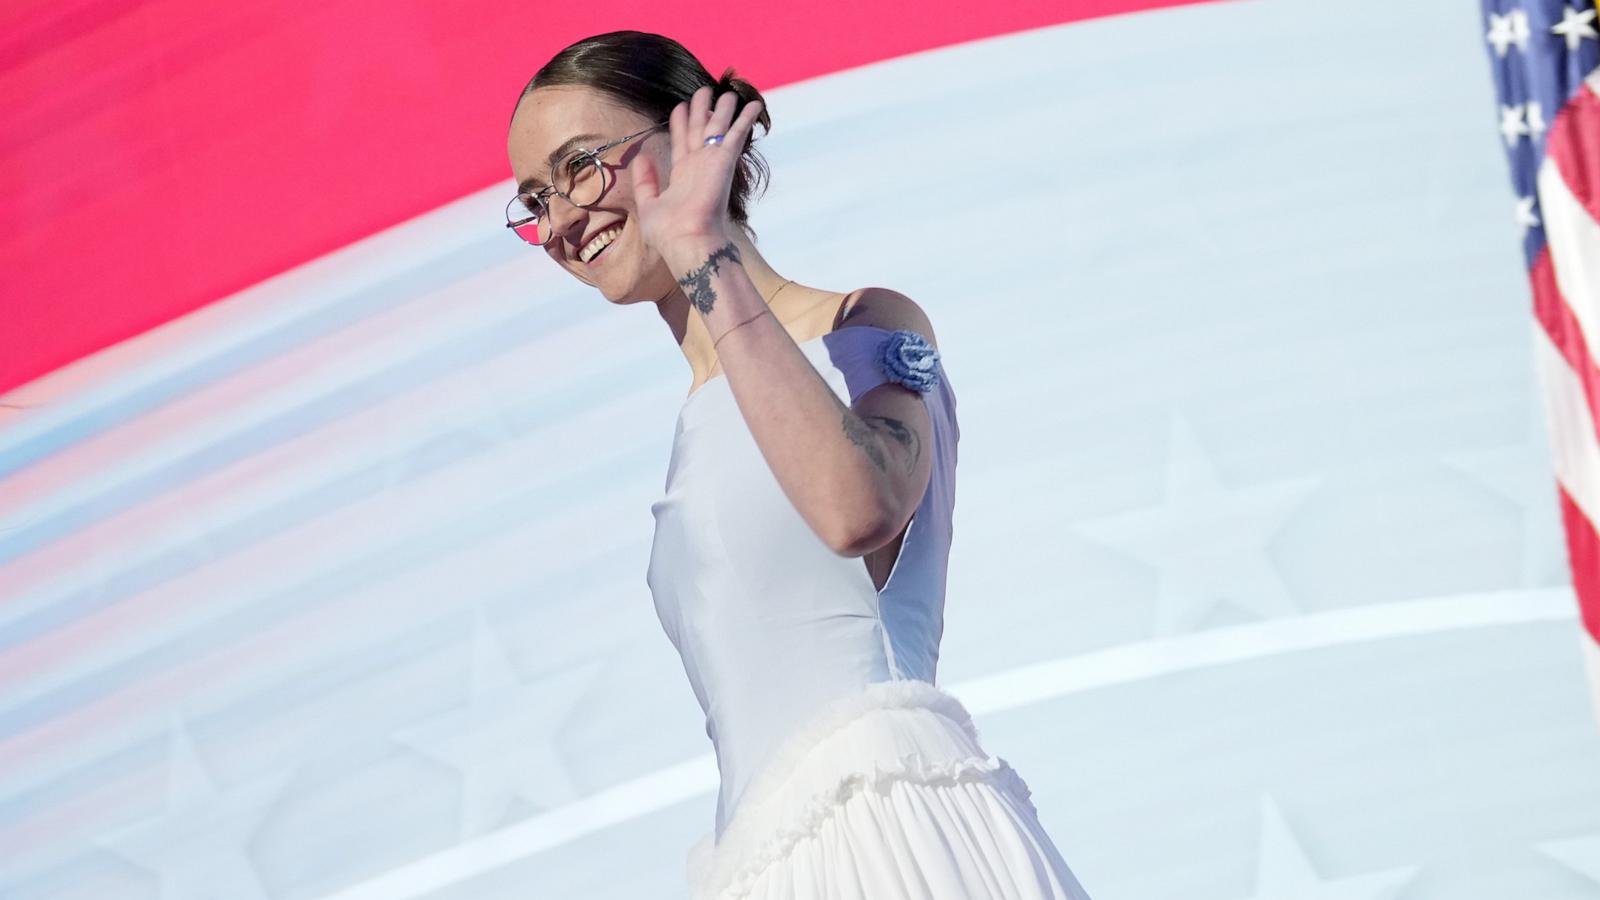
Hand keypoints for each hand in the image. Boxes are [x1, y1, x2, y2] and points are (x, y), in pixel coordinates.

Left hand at [630, 85, 764, 252]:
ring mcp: (713, 163)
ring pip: (719, 127)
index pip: (681, 142)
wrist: (687, 242)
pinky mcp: (725, 161)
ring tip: (727, 91)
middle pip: (700, 130)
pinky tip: (752, 104)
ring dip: (723, 109)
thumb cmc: (668, 232)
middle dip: (702, 109)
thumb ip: (645, 181)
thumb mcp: (648, 204)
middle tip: (704, 90)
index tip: (681, 106)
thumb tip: (642, 157)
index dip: (680, 123)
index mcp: (682, 175)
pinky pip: (737, 134)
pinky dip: (744, 119)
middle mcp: (698, 166)